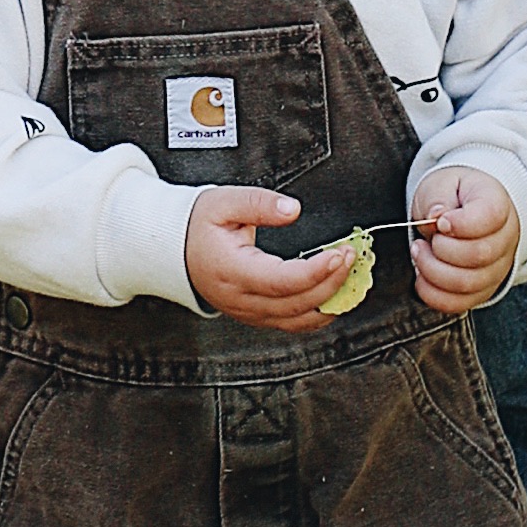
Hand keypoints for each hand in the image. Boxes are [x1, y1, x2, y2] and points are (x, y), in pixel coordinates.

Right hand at [183, 184, 366, 330]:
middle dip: (331, 283)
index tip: (339, 254)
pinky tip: (335, 295)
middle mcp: (239, 299)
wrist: (174, 249)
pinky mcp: (255, 317)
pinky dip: (318, 313)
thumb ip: (259, 203)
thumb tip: (293, 210)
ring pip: (297, 321)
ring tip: (351, 277)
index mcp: (230, 271)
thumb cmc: (198, 225)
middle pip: (295, 304)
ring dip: (330, 302)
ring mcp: (247, 313)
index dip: (314, 271)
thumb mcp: (223, 202)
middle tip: (351, 257)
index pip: (280, 281)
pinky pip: (293, 324)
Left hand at [407, 163, 520, 313]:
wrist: (464, 211)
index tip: (440, 221)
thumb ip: (438, 196)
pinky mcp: (483, 290)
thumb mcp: (443, 182)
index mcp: (498, 204)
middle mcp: (505, 239)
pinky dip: (434, 295)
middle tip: (425, 239)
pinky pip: (460, 304)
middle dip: (441, 249)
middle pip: (479, 255)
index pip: (490, 217)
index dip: (460, 223)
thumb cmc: (454, 196)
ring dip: (433, 271)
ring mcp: (497, 269)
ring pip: (468, 283)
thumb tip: (436, 216)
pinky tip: (422, 277)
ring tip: (420, 254)